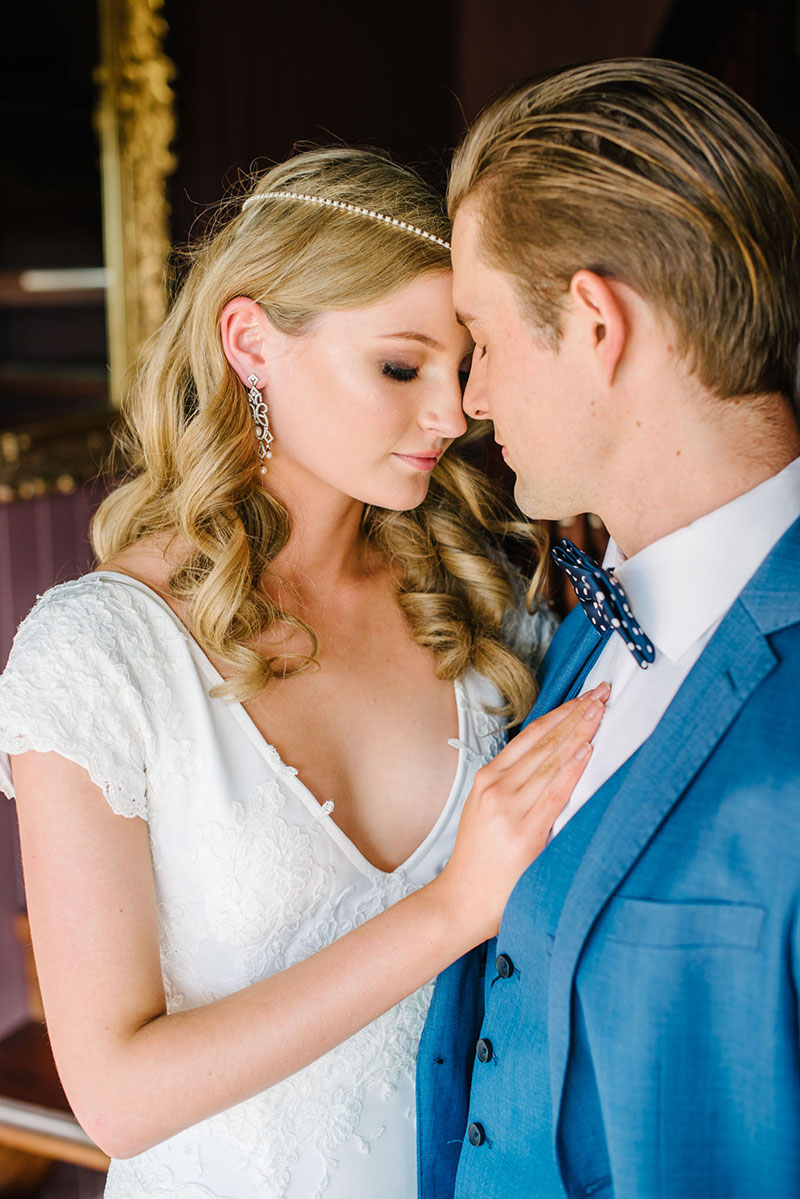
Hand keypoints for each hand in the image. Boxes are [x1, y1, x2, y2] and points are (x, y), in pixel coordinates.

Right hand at [435, 683, 609, 942]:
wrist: (460, 902)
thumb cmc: (478, 863)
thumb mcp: (486, 812)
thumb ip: (513, 788)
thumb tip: (552, 765)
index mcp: (487, 780)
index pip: (531, 736)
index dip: (560, 713)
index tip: (583, 697)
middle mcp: (496, 788)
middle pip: (545, 742)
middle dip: (576, 713)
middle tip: (601, 692)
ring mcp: (510, 808)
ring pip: (551, 760)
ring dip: (579, 731)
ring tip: (601, 709)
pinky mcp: (525, 832)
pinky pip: (555, 792)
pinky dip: (572, 767)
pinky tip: (587, 748)